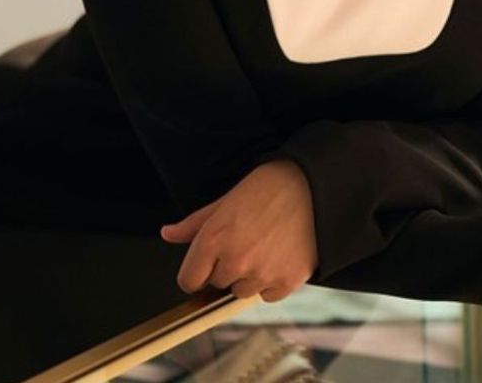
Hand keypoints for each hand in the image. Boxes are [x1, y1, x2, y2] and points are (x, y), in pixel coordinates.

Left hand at [159, 159, 317, 302]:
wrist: (314, 187)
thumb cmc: (267, 188)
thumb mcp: (225, 201)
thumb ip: (194, 224)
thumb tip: (168, 233)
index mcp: (212, 239)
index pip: (188, 280)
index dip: (196, 271)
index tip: (206, 264)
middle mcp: (234, 261)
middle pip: (217, 283)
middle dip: (226, 267)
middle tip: (246, 240)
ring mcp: (261, 274)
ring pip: (242, 291)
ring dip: (249, 276)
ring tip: (265, 245)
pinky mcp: (286, 282)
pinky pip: (268, 295)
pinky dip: (272, 281)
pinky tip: (280, 255)